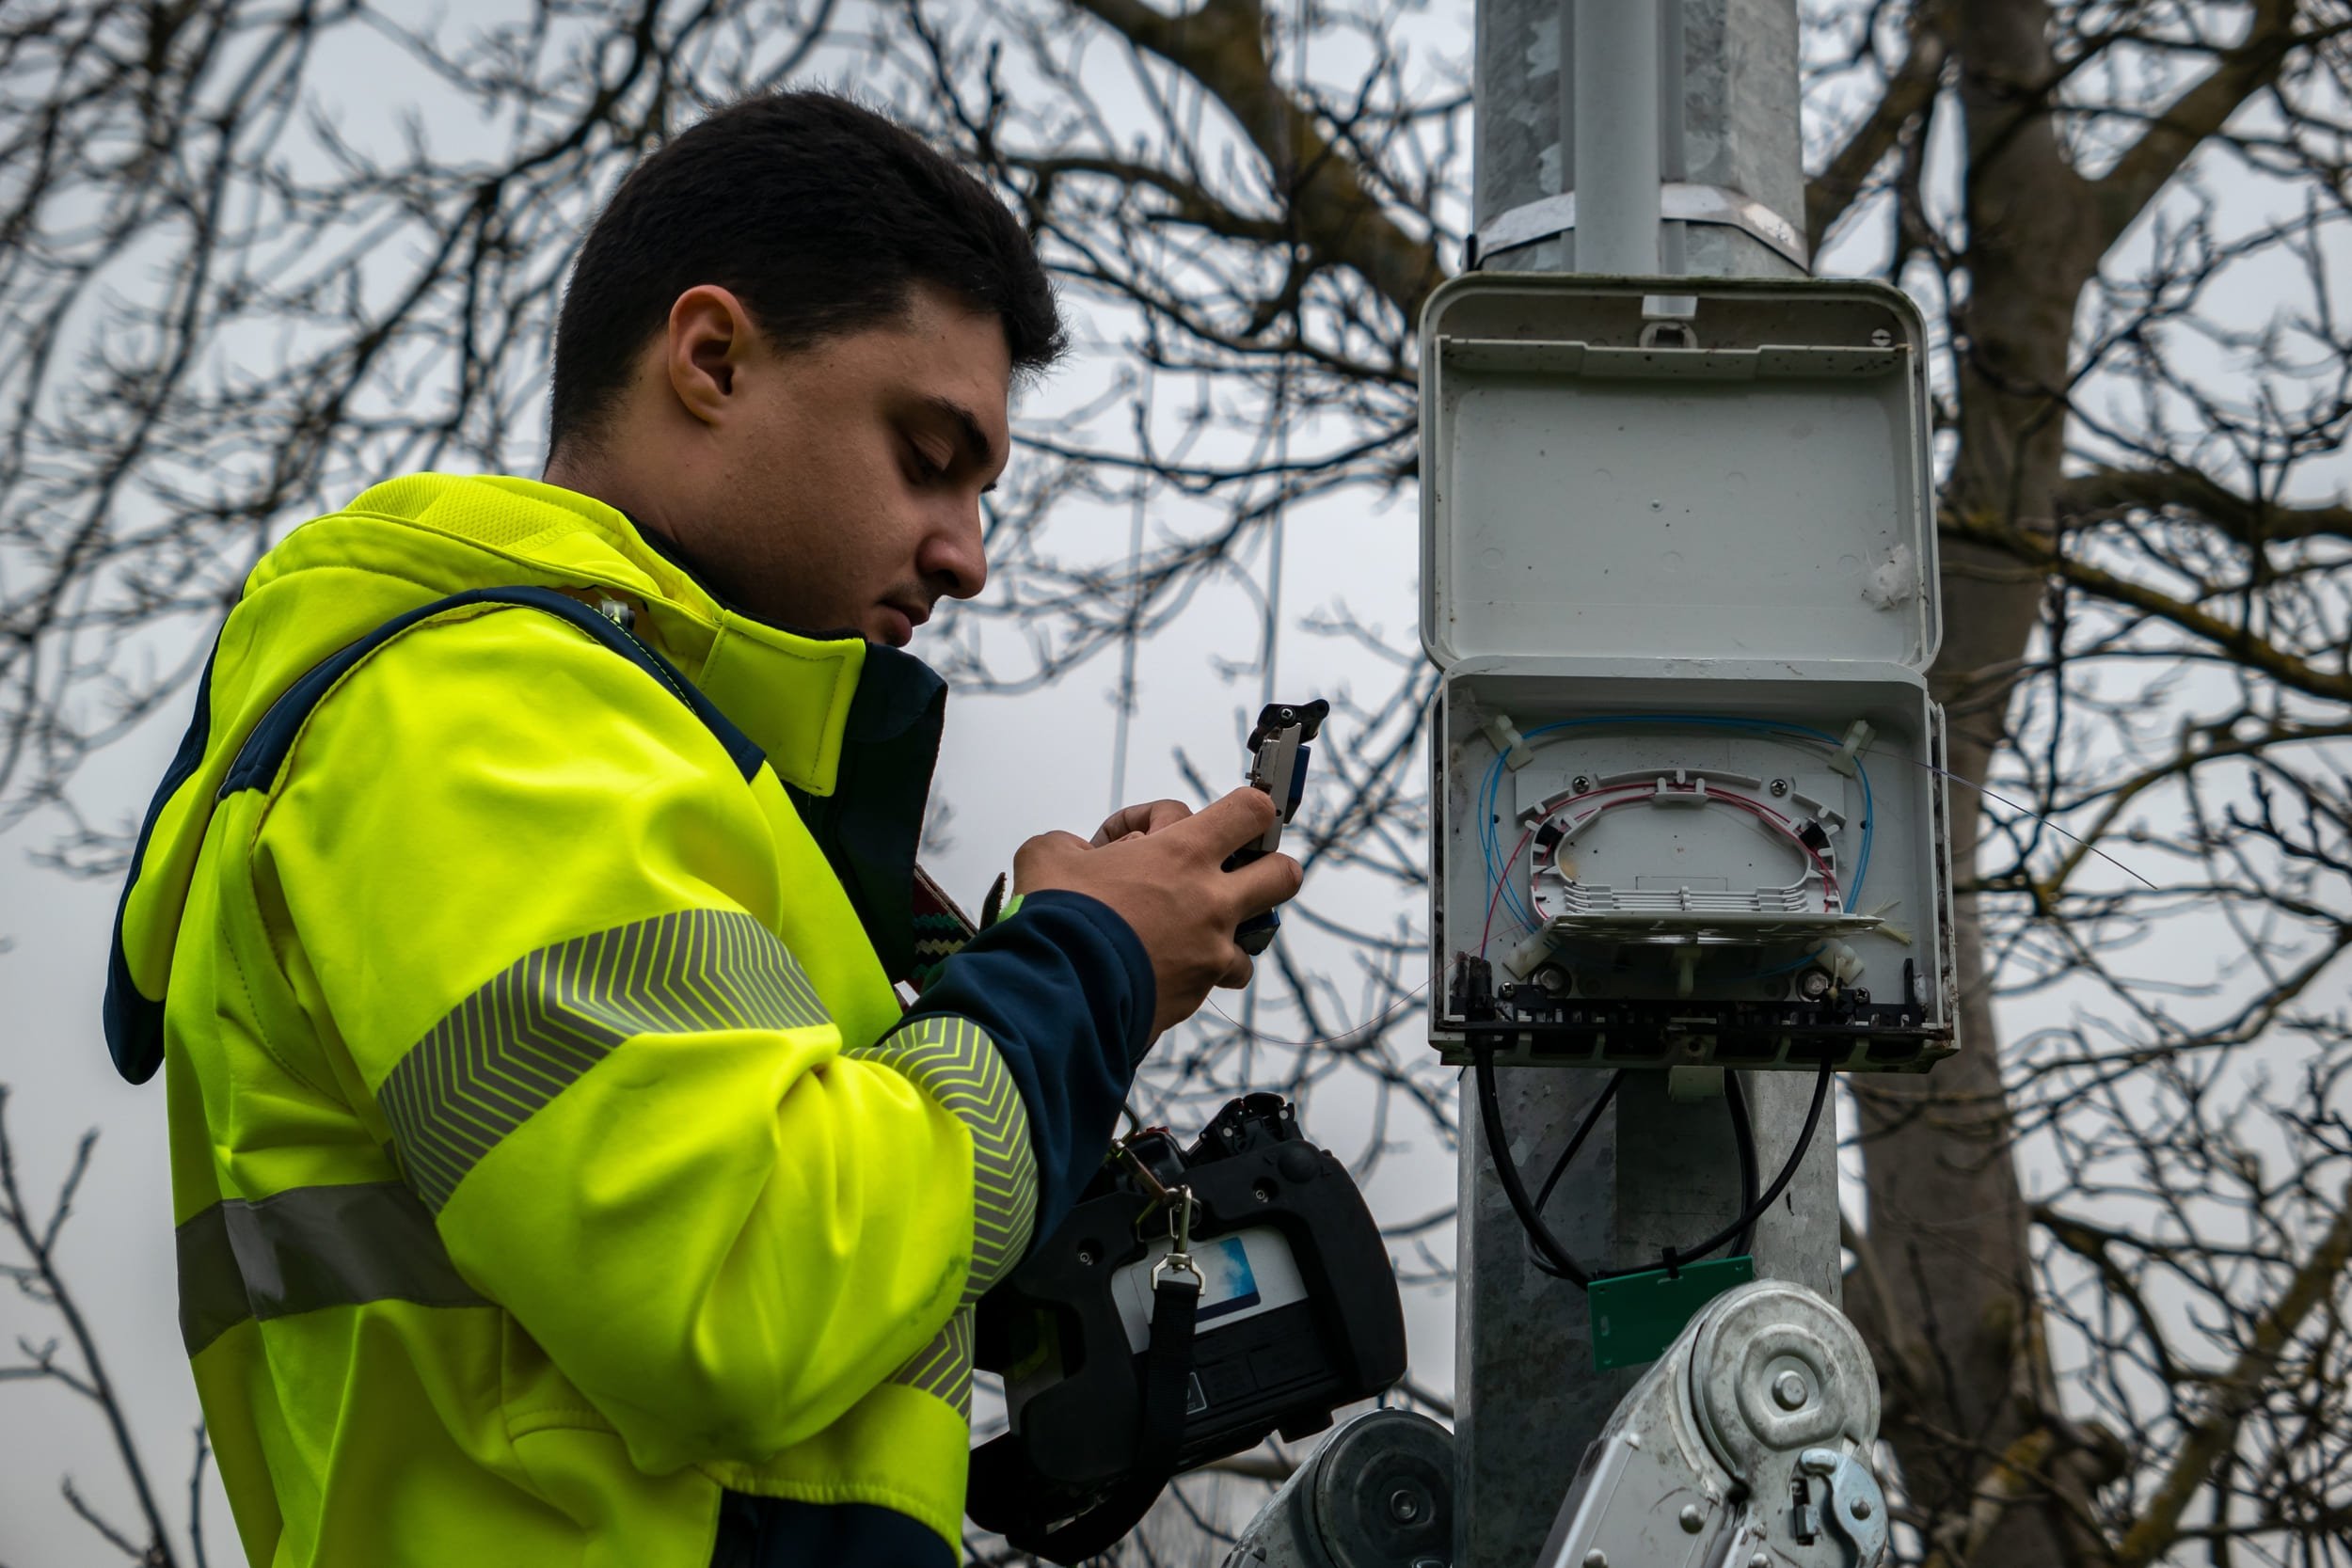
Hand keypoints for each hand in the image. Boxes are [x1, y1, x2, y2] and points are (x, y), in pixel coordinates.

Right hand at [1015, 788, 1302, 1038]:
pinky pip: (1217, 977)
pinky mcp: (1198, 992)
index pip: (1252, 809)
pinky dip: (1198, 970)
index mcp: (1184, 853)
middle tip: (1229, 871)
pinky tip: (1162, 965)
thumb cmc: (1056, 918)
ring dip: (1230, 928)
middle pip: (1284, 873)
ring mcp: (1211, 950)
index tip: (1211, 818)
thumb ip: (1072, 843)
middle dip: (1266, 867)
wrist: (1056, 992)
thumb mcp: (1049, 856)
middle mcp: (1212, 900)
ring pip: (1258, 936)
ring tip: (1188, 928)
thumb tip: (1078, 853)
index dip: (1243, 806)